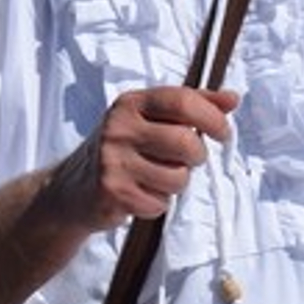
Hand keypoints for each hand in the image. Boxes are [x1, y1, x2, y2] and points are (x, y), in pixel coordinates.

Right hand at [51, 86, 238, 226]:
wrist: (71, 188)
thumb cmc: (122, 149)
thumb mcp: (150, 119)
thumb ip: (192, 106)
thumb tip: (233, 99)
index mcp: (132, 104)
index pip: (182, 101)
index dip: (212, 118)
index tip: (223, 133)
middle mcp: (119, 128)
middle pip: (186, 143)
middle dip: (196, 158)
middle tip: (186, 161)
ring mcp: (113, 160)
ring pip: (177, 178)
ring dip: (175, 184)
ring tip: (155, 178)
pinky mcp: (112, 192)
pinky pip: (159, 203)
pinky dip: (156, 204)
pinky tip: (139, 194)